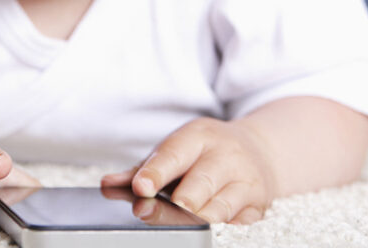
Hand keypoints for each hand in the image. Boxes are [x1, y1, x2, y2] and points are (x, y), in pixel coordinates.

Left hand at [100, 117, 277, 223]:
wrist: (259, 151)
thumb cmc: (204, 155)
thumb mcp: (175, 151)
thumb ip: (141, 170)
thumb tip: (108, 185)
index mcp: (200, 135)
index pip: (175, 154)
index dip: (155, 172)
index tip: (139, 188)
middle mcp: (226, 155)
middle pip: (198, 185)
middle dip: (176, 203)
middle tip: (152, 212)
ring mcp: (245, 181)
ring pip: (219, 209)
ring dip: (197, 220)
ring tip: (183, 222)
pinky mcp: (258, 207)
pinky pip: (238, 226)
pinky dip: (222, 231)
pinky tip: (208, 233)